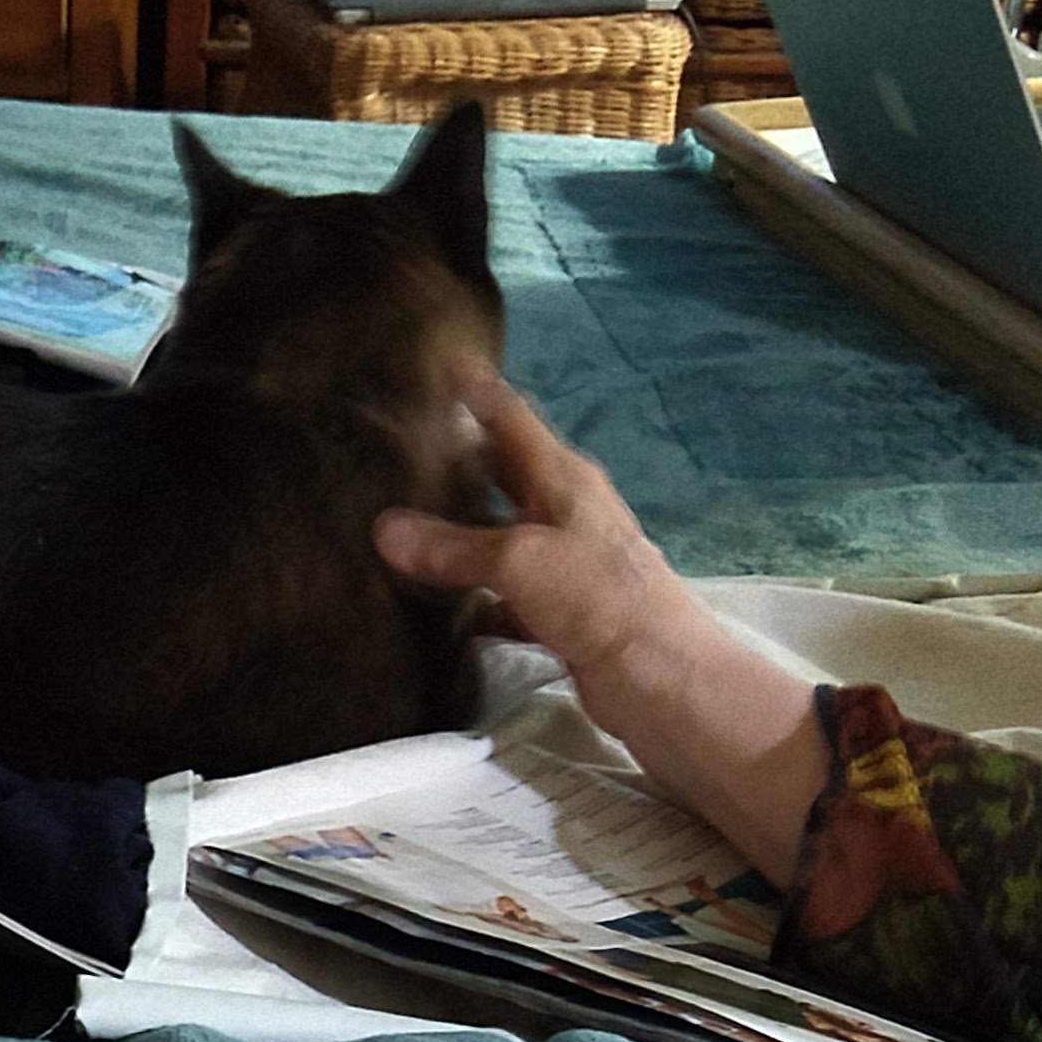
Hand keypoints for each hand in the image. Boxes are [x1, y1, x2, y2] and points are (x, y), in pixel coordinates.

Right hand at [368, 373, 831, 884]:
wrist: (657, 675)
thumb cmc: (597, 596)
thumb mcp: (518, 560)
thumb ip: (452, 548)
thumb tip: (384, 530)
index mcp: (563, 478)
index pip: (511, 419)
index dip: (477, 391)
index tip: (438, 365)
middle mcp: (565, 512)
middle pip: (505, 475)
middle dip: (460, 462)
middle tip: (401, 449)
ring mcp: (566, 565)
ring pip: (501, 537)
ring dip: (461, 534)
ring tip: (402, 525)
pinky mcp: (562, 615)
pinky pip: (506, 596)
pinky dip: (475, 599)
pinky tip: (438, 608)